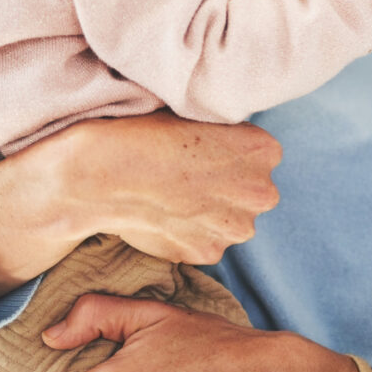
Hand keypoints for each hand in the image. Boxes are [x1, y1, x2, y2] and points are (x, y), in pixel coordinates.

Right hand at [0, 112, 281, 304]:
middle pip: (250, 192)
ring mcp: (237, 228)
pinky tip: (165, 216)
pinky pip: (205, 243)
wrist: (106, 172)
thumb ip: (228, 139)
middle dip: (226, 189)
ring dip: (209, 215)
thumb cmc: (147, 135)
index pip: (258, 156)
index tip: (201, 153)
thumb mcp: (199, 118)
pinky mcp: (209, 253)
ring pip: (229, 222)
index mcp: (265, 151)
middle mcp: (261, 192)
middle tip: (188, 177)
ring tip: (173, 197)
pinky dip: (189, 235)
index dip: (228, 155)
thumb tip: (231, 148)